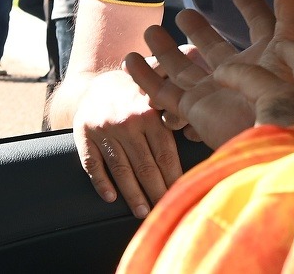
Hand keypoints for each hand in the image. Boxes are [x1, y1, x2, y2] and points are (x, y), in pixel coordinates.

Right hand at [71, 70, 182, 217]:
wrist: (97, 82)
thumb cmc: (140, 90)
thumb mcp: (161, 86)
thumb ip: (181, 93)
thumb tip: (209, 95)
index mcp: (151, 113)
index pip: (166, 153)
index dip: (174, 177)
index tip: (183, 193)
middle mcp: (128, 122)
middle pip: (146, 166)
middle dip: (157, 192)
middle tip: (165, 209)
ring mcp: (105, 130)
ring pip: (121, 169)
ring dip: (132, 195)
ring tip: (142, 212)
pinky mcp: (84, 135)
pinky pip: (92, 164)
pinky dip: (101, 182)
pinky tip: (111, 198)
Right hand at [123, 0, 285, 147]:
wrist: (278, 136)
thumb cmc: (293, 86)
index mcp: (270, 54)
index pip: (261, 23)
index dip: (252, 6)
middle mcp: (242, 72)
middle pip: (216, 47)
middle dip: (201, 31)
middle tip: (187, 12)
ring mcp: (216, 90)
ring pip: (185, 67)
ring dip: (166, 50)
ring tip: (151, 31)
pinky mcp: (195, 109)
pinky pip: (165, 91)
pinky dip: (145, 77)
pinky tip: (129, 61)